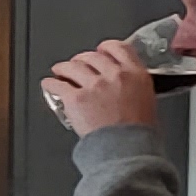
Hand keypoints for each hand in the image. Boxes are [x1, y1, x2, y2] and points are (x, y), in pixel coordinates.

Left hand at [43, 40, 157, 135]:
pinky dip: (51, 83)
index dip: (105, 47)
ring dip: (63, 68)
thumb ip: (133, 86)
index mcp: (135, 74)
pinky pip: (57, 85)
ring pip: (71, 66)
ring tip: (59, 71)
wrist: (127, 148)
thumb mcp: (147, 100)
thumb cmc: (138, 132)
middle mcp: (113, 75)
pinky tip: (49, 84)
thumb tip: (123, 82)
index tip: (100, 50)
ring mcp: (93, 85)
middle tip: (77, 64)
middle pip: (91, 56)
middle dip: (81, 59)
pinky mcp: (75, 97)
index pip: (118, 48)